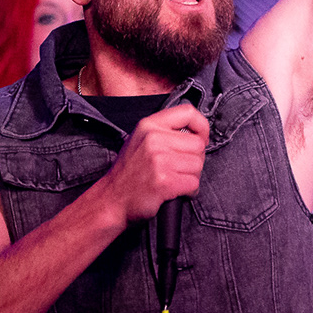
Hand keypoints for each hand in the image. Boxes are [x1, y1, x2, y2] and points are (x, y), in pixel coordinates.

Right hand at [99, 104, 207, 222]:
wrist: (111, 200)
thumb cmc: (129, 173)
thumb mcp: (141, 140)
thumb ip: (165, 131)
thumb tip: (197, 133)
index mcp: (149, 125)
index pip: (188, 113)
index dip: (201, 127)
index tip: (201, 139)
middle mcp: (153, 139)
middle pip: (198, 145)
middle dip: (194, 160)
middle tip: (179, 169)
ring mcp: (158, 160)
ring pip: (198, 165)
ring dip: (191, 177)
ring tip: (174, 180)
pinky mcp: (164, 182)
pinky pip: (194, 184)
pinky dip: (189, 191)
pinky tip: (174, 191)